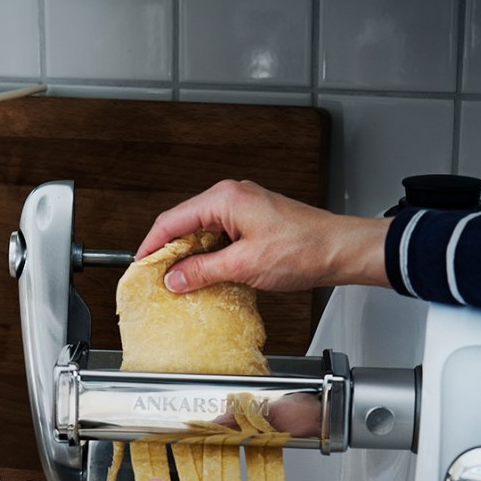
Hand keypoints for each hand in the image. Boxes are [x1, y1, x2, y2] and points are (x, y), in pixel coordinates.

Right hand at [135, 180, 390, 294]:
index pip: (173, 219)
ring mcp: (244, 209)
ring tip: (180, 282)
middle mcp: (232, 197)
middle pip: (185, 224)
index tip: (140, 265)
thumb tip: (175, 278)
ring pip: (203, 232)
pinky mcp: (254, 223)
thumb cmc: (303, 249)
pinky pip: (221, 238)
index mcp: (225, 198)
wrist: (339, 250)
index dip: (152, 244)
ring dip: (191, 256)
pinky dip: (210, 256)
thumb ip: (203, 271)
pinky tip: (207, 276)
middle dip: (169, 252)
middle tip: (157, 279)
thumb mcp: (244, 266)